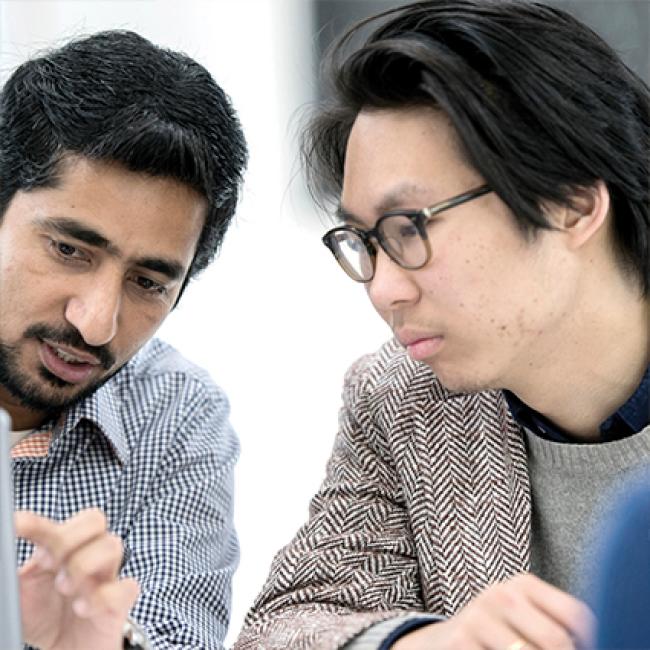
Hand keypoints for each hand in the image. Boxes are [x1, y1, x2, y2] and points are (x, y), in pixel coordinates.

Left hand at [15, 508, 139, 649]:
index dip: (36, 523)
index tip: (15, 526)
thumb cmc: (43, 619)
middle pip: (95, 519)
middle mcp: (88, 556)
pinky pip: (126, 587)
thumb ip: (11, 576)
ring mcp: (106, 577)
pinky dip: (102, 597)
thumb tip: (1, 553)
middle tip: (47, 563)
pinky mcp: (119, 602)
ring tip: (64, 587)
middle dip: (68, 537)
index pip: (57, 524)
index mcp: (61, 550)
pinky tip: (81, 609)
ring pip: (112, 545)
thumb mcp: (18, 595)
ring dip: (84, 563)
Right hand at [393, 573, 594, 649]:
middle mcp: (500, 594)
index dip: (589, 641)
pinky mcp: (460, 642)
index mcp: (523, 584)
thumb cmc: (497, 634)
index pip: (576, 615)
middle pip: (556, 641)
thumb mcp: (525, 618)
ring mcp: (478, 618)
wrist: (442, 642)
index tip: (581, 649)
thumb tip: (593, 641)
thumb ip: (556, 625)